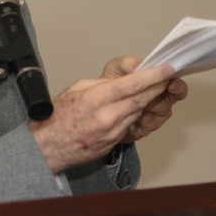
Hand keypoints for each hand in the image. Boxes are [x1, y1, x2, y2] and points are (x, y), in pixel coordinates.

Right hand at [30, 58, 175, 173]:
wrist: (48, 146)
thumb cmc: (58, 116)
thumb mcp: (76, 88)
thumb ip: (102, 82)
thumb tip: (123, 79)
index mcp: (95, 99)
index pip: (132, 84)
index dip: (152, 75)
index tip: (166, 69)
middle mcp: (106, 117)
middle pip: (141, 98)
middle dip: (157, 86)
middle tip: (167, 76)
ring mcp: (112, 132)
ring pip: (138, 111)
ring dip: (148, 100)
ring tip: (154, 88)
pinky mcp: (114, 142)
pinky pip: (131, 124)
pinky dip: (136, 113)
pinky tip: (136, 105)